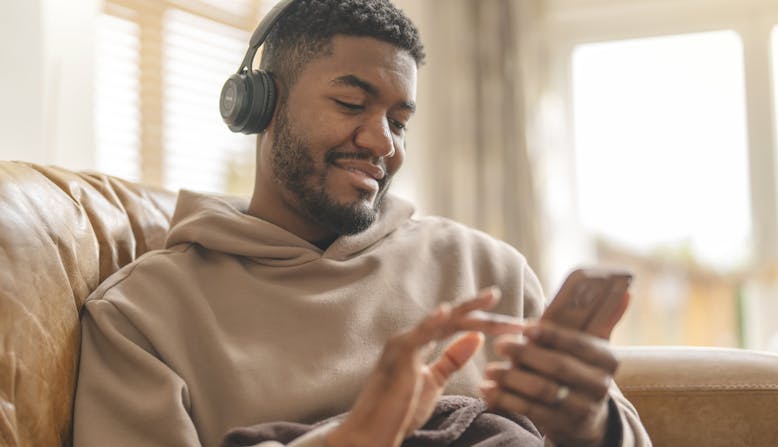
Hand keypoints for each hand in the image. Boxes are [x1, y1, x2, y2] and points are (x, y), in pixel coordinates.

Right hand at [326, 287, 523, 446]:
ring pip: (442, 322)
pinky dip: (431, 322)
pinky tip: (446, 312)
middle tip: (502, 299)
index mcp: (420, 342)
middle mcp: (411, 337)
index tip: (506, 316)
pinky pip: (417, 336)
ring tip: (492, 301)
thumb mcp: (433, 381)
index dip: (479, 317)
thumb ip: (452, 360)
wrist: (371, 432)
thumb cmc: (398, 410)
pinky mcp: (398, 357)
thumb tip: (475, 339)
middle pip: (452, 318)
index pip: (454, 324)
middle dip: (480, 311)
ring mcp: (403, 344)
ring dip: (470, 314)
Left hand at [482, 321, 619, 446]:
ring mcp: (582, 408)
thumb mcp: (595, 348)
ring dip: (512, 378)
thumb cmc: (583, 369)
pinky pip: (531, 412)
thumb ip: (604, 318)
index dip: (551, 335)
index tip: (525, 327)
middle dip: (525, 354)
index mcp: (607, 360)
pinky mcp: (562, 425)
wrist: (589, 418)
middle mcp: (599, 385)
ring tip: (490, 369)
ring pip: (543, 390)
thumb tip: (627, 290)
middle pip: (558, 367)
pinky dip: (506, 400)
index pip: (578, 343)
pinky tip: (488, 390)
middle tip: (500, 344)